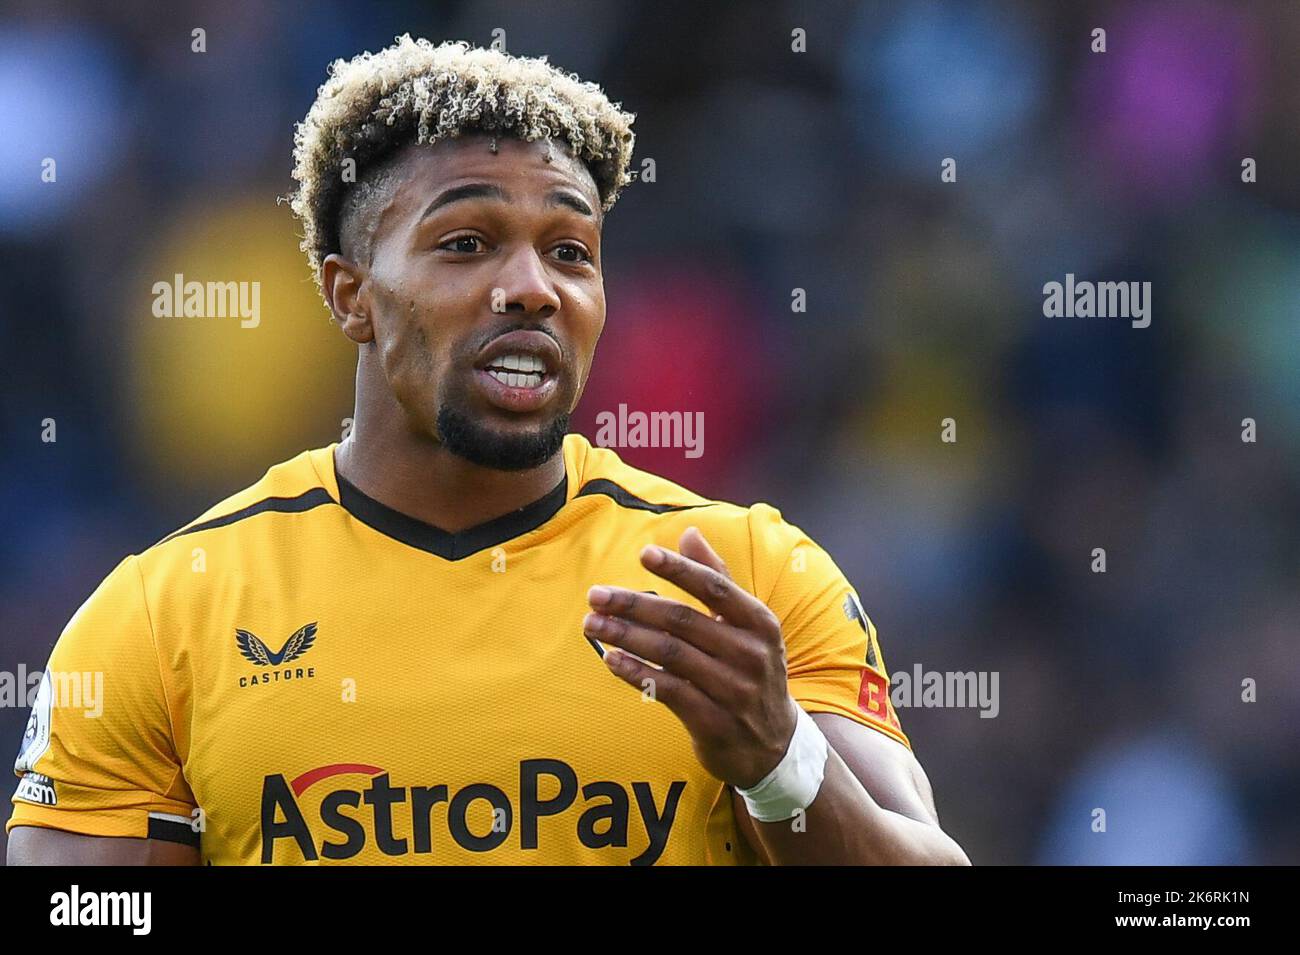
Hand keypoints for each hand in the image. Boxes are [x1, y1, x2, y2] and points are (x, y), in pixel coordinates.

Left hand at [584, 526, 799, 788]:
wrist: (773, 745)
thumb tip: (689, 532)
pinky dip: (637, 674)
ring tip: (592, 624)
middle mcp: (751, 655)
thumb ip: (718, 578)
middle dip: (635, 605)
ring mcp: (734, 691)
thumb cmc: (751, 670)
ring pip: (670, 655)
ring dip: (626, 637)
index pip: (716, 588)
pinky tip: (611, 660)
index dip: (679, 570)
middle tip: (596, 595)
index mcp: (760, 623)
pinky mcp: (714, 723)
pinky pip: (668, 691)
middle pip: (683, 621)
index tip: (643, 554)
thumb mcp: (747, 625)